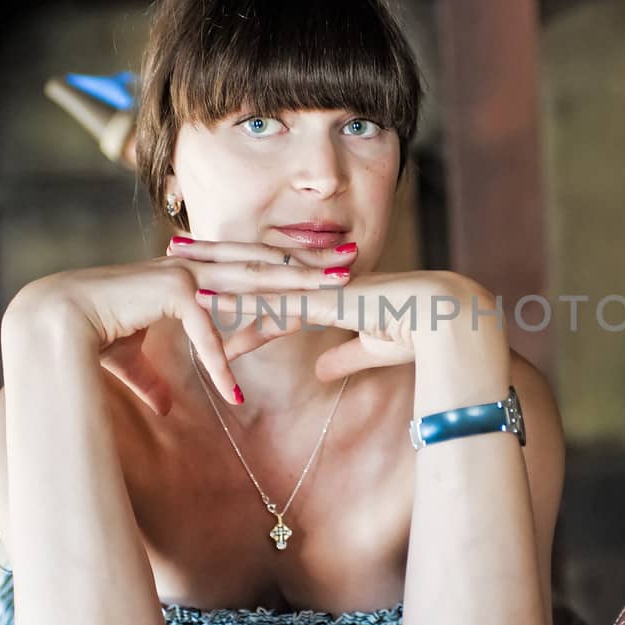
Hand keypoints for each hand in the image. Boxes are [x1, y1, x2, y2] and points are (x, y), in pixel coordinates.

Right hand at [3, 238, 358, 414]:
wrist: (52, 323)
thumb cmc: (90, 337)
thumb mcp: (131, 362)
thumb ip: (154, 379)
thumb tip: (165, 405)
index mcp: (190, 271)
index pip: (251, 265)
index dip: (288, 267)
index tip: (322, 270)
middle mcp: (191, 265)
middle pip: (263, 264)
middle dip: (307, 264)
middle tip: (350, 263)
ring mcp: (183, 274)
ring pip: (250, 283)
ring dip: (292, 290)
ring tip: (331, 293)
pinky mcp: (170, 291)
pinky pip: (206, 332)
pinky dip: (218, 365)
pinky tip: (233, 396)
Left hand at [189, 268, 504, 381]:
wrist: (451, 324)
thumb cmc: (423, 335)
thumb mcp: (375, 350)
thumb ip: (345, 356)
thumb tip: (321, 371)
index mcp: (329, 288)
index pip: (274, 279)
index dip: (240, 274)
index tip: (207, 269)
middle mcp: (320, 282)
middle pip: (256, 270)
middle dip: (214, 264)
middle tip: (174, 253)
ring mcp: (322, 288)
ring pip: (258, 284)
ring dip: (216, 283)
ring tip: (173, 279)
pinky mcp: (327, 301)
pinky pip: (272, 304)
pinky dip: (238, 306)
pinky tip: (207, 306)